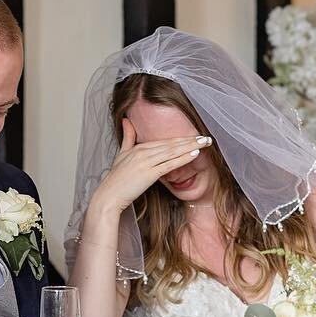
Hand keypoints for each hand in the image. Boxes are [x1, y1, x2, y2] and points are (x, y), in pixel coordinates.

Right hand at [88, 119, 210, 216]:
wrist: (108, 196)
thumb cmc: (115, 179)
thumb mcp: (121, 154)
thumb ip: (127, 137)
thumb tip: (126, 120)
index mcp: (138, 147)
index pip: (164, 141)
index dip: (181, 138)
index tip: (195, 136)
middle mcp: (143, 152)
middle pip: (171, 144)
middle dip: (190, 140)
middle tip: (207, 137)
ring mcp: (146, 162)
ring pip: (173, 152)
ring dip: (191, 146)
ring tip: (205, 143)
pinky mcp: (148, 174)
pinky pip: (169, 164)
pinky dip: (182, 158)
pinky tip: (194, 154)